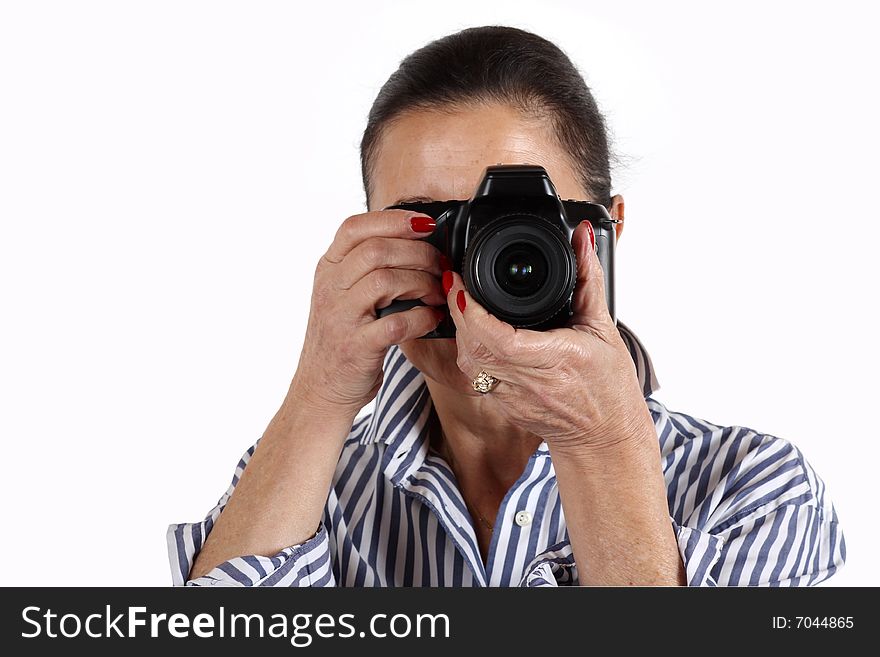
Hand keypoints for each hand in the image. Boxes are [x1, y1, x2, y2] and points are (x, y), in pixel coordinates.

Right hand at [290, 210, 445, 416]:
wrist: (319, 389)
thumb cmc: (341, 339)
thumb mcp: (343, 294)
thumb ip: (367, 267)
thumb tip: (416, 242)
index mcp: (328, 270)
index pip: (355, 227)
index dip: (394, 219)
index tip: (426, 224)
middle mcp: (330, 289)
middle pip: (376, 250)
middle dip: (418, 253)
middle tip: (440, 265)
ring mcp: (340, 318)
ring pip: (386, 281)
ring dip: (422, 283)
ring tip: (438, 292)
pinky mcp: (356, 347)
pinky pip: (396, 323)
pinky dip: (422, 318)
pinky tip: (432, 319)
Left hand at [444, 221, 652, 451]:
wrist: (604, 438)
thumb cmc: (609, 386)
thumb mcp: (604, 328)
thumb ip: (588, 279)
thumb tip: (583, 238)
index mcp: (558, 359)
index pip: (501, 339)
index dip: (473, 313)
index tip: (462, 286)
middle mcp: (530, 382)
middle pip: (475, 347)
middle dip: (458, 312)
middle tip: (454, 282)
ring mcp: (513, 398)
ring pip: (470, 363)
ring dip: (459, 330)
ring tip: (460, 301)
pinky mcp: (504, 407)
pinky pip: (476, 376)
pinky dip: (469, 350)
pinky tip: (472, 331)